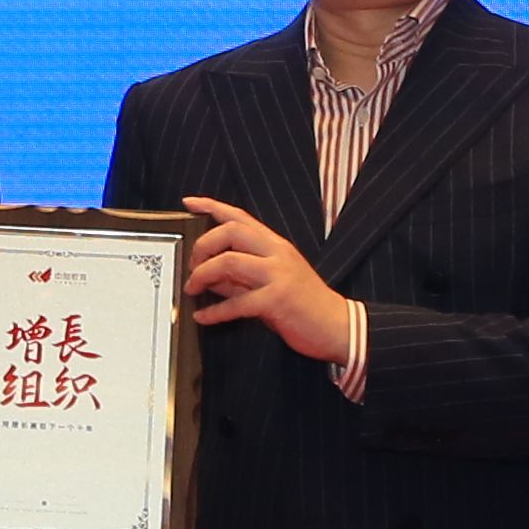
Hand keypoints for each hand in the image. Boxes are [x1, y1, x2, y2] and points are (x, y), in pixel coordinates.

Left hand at [176, 194, 357, 362]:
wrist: (338, 326)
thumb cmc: (305, 305)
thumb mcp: (272, 282)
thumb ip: (240, 276)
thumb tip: (208, 275)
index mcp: (276, 245)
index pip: (240, 217)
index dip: (212, 206)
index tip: (190, 202)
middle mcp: (277, 253)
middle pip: (230, 232)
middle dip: (202, 246)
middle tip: (192, 266)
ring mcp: (278, 275)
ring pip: (229, 261)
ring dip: (203, 274)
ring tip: (192, 288)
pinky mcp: (277, 300)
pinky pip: (236, 303)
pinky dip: (214, 312)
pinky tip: (203, 317)